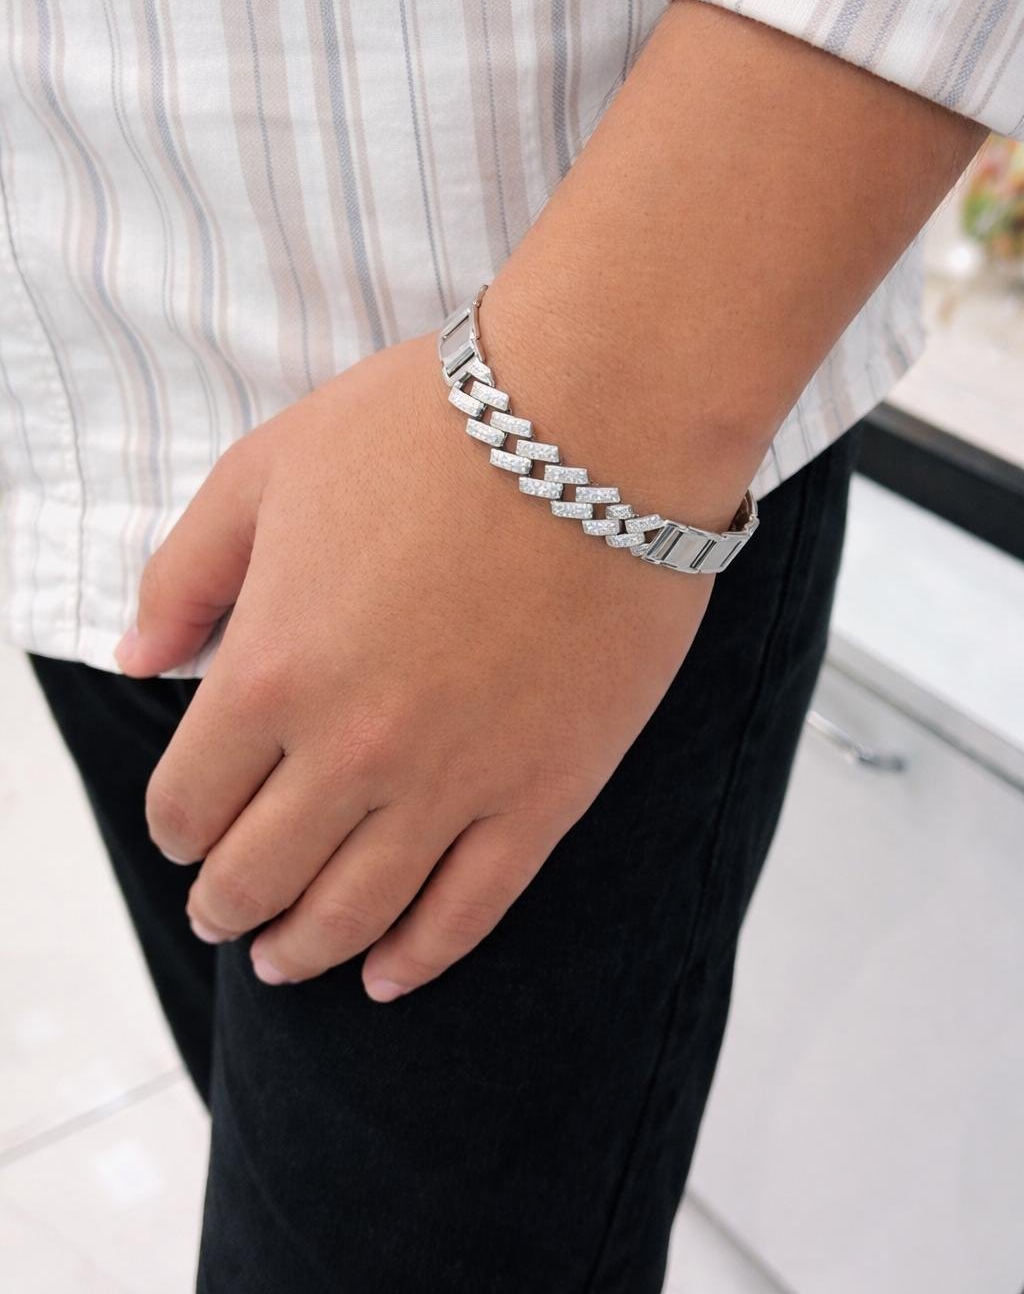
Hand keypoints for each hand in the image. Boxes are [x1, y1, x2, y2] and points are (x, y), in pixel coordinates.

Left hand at [121, 324, 714, 998]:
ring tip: (286, 959)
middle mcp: (349, 751)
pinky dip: (418, 958)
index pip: (188, 802)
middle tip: (225, 910)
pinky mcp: (544, 793)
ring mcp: (452, 783)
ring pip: (354, 913)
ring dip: (304, 949)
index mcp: (270, 671)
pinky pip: (469, 911)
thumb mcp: (268, 470)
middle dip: (227, 903)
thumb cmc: (429, 429)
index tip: (188, 825)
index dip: (176, 826)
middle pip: (258, 876)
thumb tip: (137, 660)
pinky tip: (389, 976)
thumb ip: (185, 573)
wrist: (598, 424)